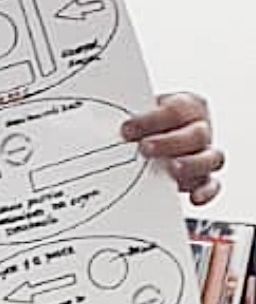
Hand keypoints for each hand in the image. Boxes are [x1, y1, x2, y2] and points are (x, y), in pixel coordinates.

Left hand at [123, 90, 224, 205]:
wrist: (144, 138)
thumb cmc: (140, 124)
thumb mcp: (132, 114)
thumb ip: (122, 120)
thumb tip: (92, 127)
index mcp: (185, 106)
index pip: (176, 109)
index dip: (152, 119)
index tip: (127, 129)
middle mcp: (198, 129)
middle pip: (197, 134)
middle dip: (170, 142)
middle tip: (145, 148)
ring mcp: (202, 154)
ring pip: (212, 158)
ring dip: (192, 164)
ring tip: (171, 169)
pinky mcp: (201, 178)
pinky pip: (211, 185)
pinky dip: (206, 191)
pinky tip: (194, 197)